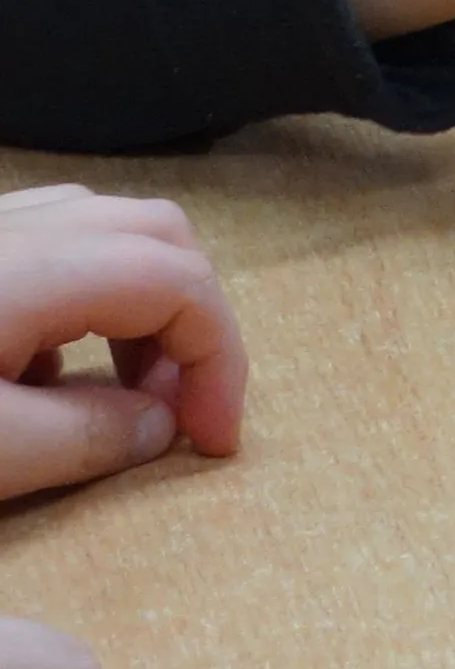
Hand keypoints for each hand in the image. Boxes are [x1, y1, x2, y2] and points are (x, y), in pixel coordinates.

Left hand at [0, 187, 244, 492]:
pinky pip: (44, 246)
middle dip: (194, 317)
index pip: (178, 282)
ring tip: (121, 387)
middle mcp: (17, 228)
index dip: (220, 358)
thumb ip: (81, 439)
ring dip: (141, 303)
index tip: (212, 440)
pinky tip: (39, 365)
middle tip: (177, 404)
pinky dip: (78, 298)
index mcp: (35, 267)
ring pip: (101, 231)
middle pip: (155, 235)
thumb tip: (157, 424)